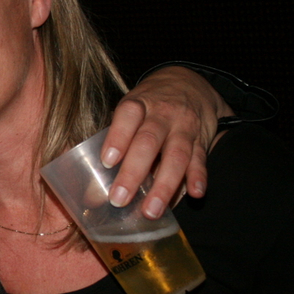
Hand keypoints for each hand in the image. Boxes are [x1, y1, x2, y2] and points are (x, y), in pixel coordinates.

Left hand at [103, 66, 233, 217]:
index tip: (107, 162)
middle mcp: (162, 114)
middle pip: (148, 142)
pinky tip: (194, 194)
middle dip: (133, 173)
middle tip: (119, 199)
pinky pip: (201, 159)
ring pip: (176, 155)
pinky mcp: (202, 139)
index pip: (127, 116)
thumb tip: (91, 191)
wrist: (190, 82)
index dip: (117, 138)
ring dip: (164, 186)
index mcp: (138, 104)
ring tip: (151, 211)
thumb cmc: (148, 104)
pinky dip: (198, 177)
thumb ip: (113, 143)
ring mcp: (184, 127)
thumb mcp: (129, 111)